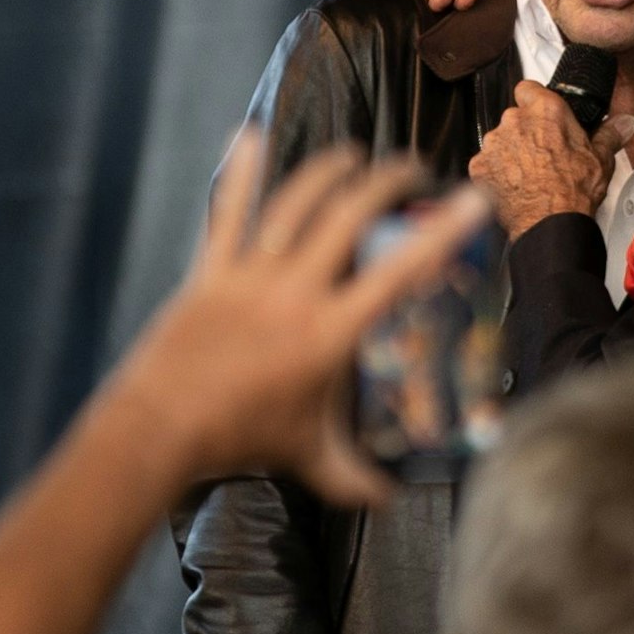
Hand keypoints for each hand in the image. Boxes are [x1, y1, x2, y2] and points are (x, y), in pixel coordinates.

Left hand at [113, 132, 489, 504]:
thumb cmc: (240, 441)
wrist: (160, 429)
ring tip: (353, 156)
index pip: (401, 271)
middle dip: (385, 182)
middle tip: (409, 169)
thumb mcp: (309, 458)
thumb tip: (392, 498)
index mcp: (330, 333)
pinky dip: (241, 173)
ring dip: (328, 172)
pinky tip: (250, 136)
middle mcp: (295, 292)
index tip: (473, 199)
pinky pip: (227, 212)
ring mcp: (249, 276)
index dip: (444, 231)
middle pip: (349, 216)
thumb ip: (355, 477)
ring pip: (295, 204)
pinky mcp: (209, 272)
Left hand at [468, 82, 633, 239]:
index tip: (543, 115)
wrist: (549, 224)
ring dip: (510, 151)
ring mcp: (494, 143)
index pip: (528, 88)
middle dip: (526, 131)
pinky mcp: (480, 166)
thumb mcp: (600, 159)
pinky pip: (487, 162)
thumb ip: (610, 134)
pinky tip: (514, 185)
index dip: (535, 101)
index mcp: (545, 111)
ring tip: (529, 173)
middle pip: (515, 117)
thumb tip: (625, 124)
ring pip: (500, 140)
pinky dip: (497, 172)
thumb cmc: (572, 191)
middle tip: (543, 152)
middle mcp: (515, 121)